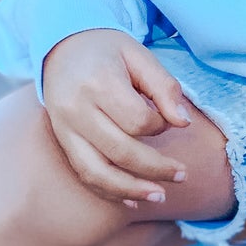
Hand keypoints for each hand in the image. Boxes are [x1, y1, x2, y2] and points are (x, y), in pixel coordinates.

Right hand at [41, 29, 192, 205]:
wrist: (61, 46)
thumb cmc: (106, 51)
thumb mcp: (139, 55)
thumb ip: (164, 87)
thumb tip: (184, 123)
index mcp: (99, 82)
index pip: (137, 120)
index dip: (160, 125)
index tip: (166, 118)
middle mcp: (77, 109)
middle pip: (120, 151)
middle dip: (155, 169)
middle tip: (182, 176)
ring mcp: (65, 128)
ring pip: (98, 171)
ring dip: (131, 190)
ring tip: (159, 197)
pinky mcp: (62, 141)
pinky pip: (83, 173)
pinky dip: (108, 190)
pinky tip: (131, 199)